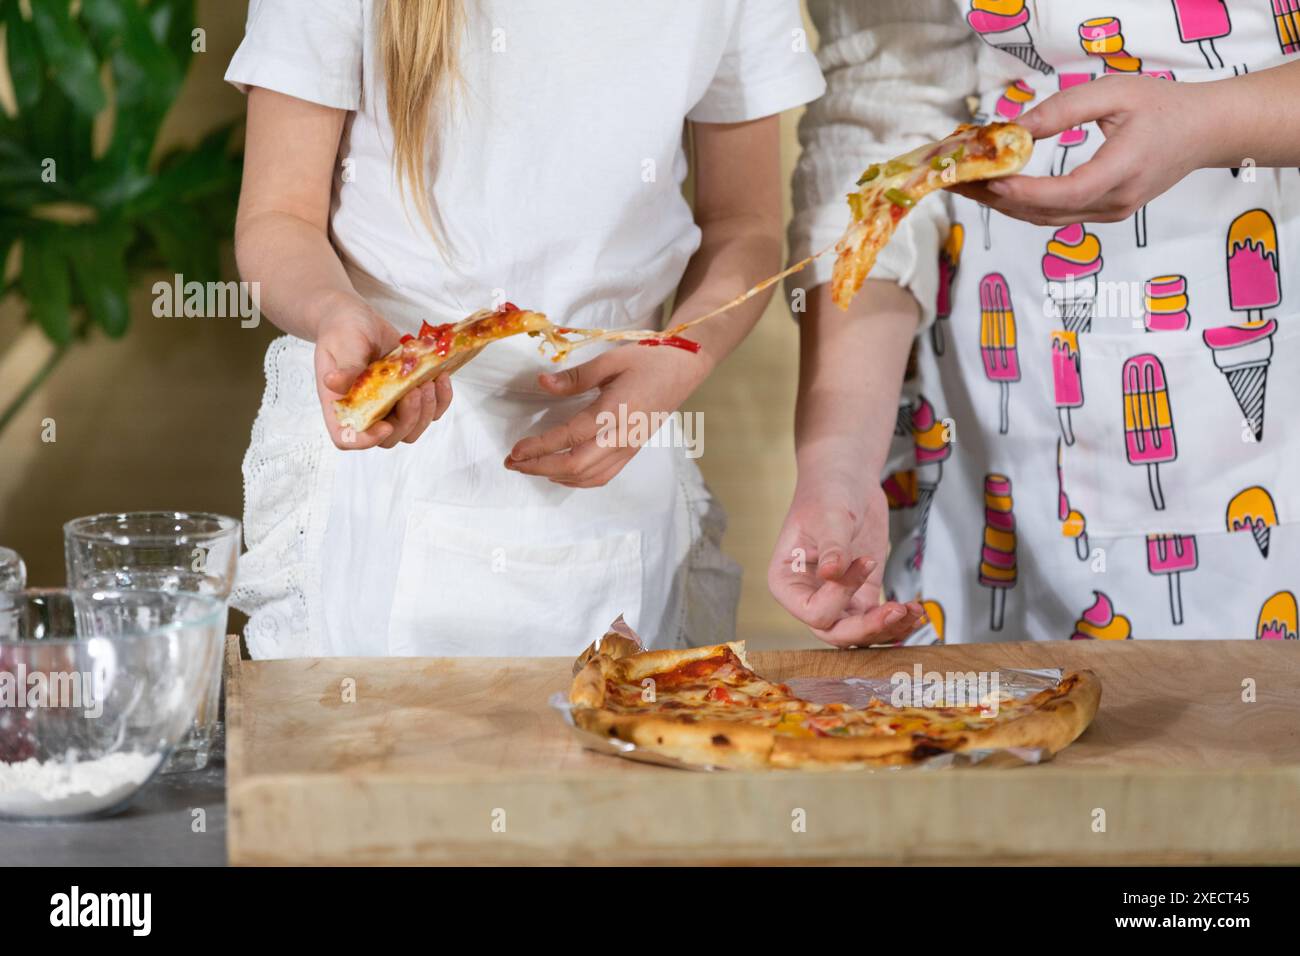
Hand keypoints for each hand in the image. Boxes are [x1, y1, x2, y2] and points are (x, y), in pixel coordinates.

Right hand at [313, 294, 451, 449]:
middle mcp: (366, 412)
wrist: (358, 321)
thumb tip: (333, 383)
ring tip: (428, 381)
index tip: (385, 426)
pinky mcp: (410, 397)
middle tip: (414, 389)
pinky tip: (441, 377)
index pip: (347, 439)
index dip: (367, 440)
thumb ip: (346, 367)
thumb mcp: (343, 346)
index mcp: (341, 406)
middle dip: (408, 418)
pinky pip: (432, 411)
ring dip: (426, 409)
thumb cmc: (342, 333)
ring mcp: (391, 408)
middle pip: (390, 438)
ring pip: (414, 429)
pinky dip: (441, 399)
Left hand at [504, 344, 709, 487]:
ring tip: (530, 468)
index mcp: (614, 412)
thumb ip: (575, 377)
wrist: (683, 370)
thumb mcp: (610, 360)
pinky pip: (602, 476)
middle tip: (512, 463)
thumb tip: (541, 382)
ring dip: (555, 476)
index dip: (539, 447)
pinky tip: (560, 474)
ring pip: (588, 477)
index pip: (569, 438)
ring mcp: (628, 448)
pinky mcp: (631, 452)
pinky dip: (577, 481)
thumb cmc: (647, 360)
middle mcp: (621, 437)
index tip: (515, 450)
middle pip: (575, 466)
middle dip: (539, 468)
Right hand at [768, 480, 924, 647]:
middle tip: (895, 610)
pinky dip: (896, 620)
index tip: (865, 561)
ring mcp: (835, 599)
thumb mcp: (830, 518)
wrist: (846, 481)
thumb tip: (832, 574)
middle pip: (834, 633)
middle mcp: (807, 597)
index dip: (840, 595)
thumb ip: (833, 548)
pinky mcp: (860, 595)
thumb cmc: (827, 494)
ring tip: (912, 611)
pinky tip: (916, 609)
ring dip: (887, 629)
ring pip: (858, 634)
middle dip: (867, 628)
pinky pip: (875, 619)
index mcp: (787, 583)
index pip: (812, 611)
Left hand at [952, 75, 1213, 226]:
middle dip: (995, 198)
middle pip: (1044, 212)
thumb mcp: (1115, 93)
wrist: (1206, 132)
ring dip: (1002, 203)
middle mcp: (1114, 202)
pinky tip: (996, 187)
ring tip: (964, 184)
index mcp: (1123, 171)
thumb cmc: (1164, 105)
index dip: (1024, 191)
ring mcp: (1109, 213)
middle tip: (954, 180)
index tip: (989, 179)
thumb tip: (1015, 129)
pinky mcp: (1104, 213)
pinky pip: (1054, 214)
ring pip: (1044, 218)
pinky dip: (1021, 203)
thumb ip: (1064, 110)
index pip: (1066, 192)